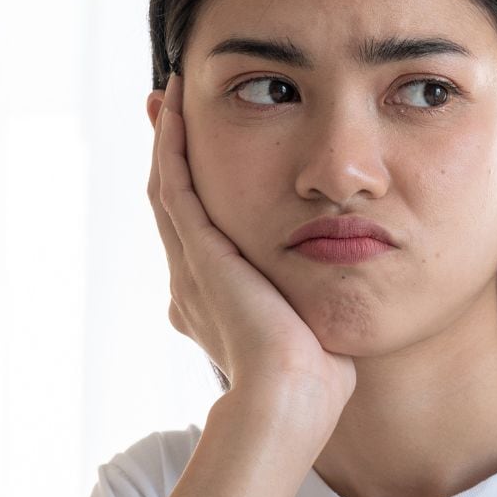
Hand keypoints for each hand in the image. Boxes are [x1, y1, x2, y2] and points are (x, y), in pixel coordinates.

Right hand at [149, 73, 354, 430]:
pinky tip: (176, 110)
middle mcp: (190, 282)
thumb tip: (330, 315)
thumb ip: (309, 317)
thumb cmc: (312, 384)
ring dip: (167, 139)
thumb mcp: (308, 340)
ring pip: (167, 187)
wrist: (288, 399)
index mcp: (211, 304)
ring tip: (168, 97)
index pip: (196, 237)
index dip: (195, 195)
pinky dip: (172, 145)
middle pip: (172, 203)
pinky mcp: (198, 253)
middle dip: (171, 154)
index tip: (201, 162)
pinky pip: (175, 185)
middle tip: (167, 110)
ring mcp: (189, 267)